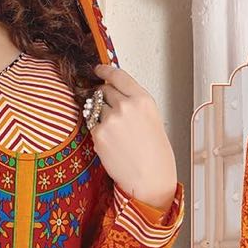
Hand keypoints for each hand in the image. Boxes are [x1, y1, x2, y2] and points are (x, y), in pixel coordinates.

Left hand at [89, 64, 177, 209]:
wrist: (150, 178)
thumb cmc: (155, 153)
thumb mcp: (152, 119)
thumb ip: (134, 103)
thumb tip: (114, 94)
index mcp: (143, 99)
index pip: (118, 75)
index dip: (105, 71)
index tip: (98, 70)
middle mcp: (126, 106)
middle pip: (103, 90)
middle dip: (103, 98)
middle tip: (110, 112)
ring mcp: (110, 119)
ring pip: (95, 108)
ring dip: (99, 116)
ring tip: (115, 133)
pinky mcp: (98, 134)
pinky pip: (92, 126)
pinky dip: (98, 132)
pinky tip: (111, 144)